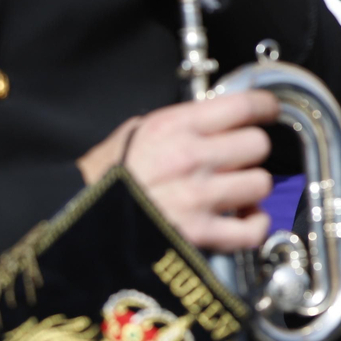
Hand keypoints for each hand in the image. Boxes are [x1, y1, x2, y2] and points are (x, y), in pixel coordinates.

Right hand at [77, 91, 280, 252]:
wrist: (73, 223)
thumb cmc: (99, 179)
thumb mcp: (132, 133)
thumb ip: (175, 123)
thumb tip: (210, 117)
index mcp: (174, 127)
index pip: (244, 105)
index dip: (265, 107)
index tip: (268, 112)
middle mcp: (190, 158)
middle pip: (258, 145)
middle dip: (251, 152)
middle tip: (237, 159)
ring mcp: (197, 197)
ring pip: (260, 183)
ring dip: (251, 189)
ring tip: (234, 191)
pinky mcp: (198, 234)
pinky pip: (251, 229)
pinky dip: (253, 226)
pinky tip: (241, 220)